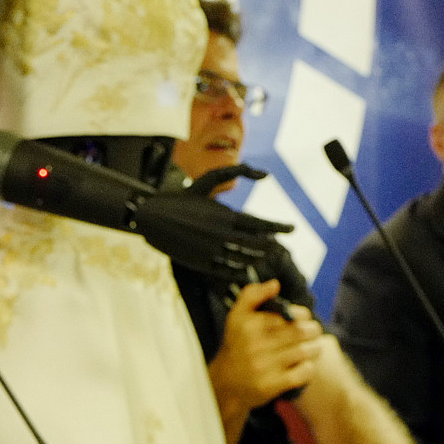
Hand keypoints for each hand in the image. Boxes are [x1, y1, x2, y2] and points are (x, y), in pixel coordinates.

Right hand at [130, 186, 292, 288]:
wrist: (151, 217)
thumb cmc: (182, 196)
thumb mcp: (208, 178)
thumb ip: (239, 172)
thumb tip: (267, 174)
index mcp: (225, 215)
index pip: (261, 225)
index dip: (279, 227)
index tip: (292, 228)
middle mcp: (220, 236)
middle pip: (256, 245)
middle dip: (272, 246)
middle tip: (281, 245)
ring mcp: (211, 252)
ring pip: (243, 259)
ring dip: (257, 257)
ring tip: (266, 254)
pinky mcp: (201, 264)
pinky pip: (227, 271)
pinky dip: (240, 270)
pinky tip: (247, 268)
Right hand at [207, 279, 321, 416]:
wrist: (224, 384)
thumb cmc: (237, 346)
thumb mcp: (236, 317)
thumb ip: (252, 295)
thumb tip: (275, 284)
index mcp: (250, 324)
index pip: (291, 314)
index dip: (303, 315)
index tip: (302, 319)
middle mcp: (255, 344)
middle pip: (302, 332)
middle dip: (313, 331)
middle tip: (312, 333)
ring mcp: (264, 366)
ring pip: (305, 351)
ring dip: (314, 349)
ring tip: (310, 348)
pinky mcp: (271, 385)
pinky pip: (303, 372)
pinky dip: (309, 368)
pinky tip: (303, 365)